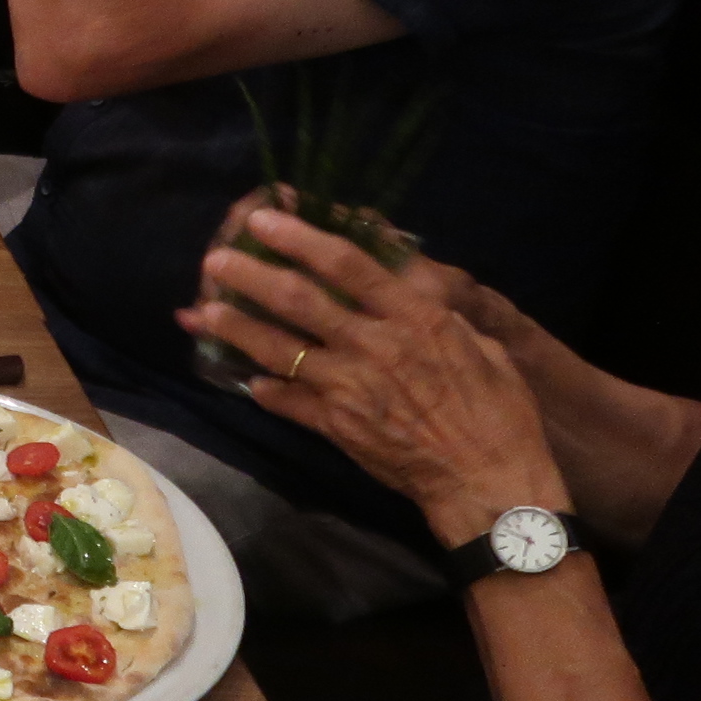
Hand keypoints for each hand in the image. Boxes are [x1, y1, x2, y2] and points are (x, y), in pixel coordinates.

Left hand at [177, 205, 560, 541]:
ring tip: (202, 310)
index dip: (302, 236)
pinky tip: (241, 377)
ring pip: (279, 349)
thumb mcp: (480, 345)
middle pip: (299, 300)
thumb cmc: (498, 411)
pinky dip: (261, 388)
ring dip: (236, 328)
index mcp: (415, 317)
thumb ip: (436, 310)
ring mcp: (349, 386)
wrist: (486, 482)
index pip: (348, 264)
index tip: (266, 218)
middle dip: (252, 275)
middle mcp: (375, 345)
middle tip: (217, 258)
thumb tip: (408, 278)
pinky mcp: (335, 425)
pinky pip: (286, 401)